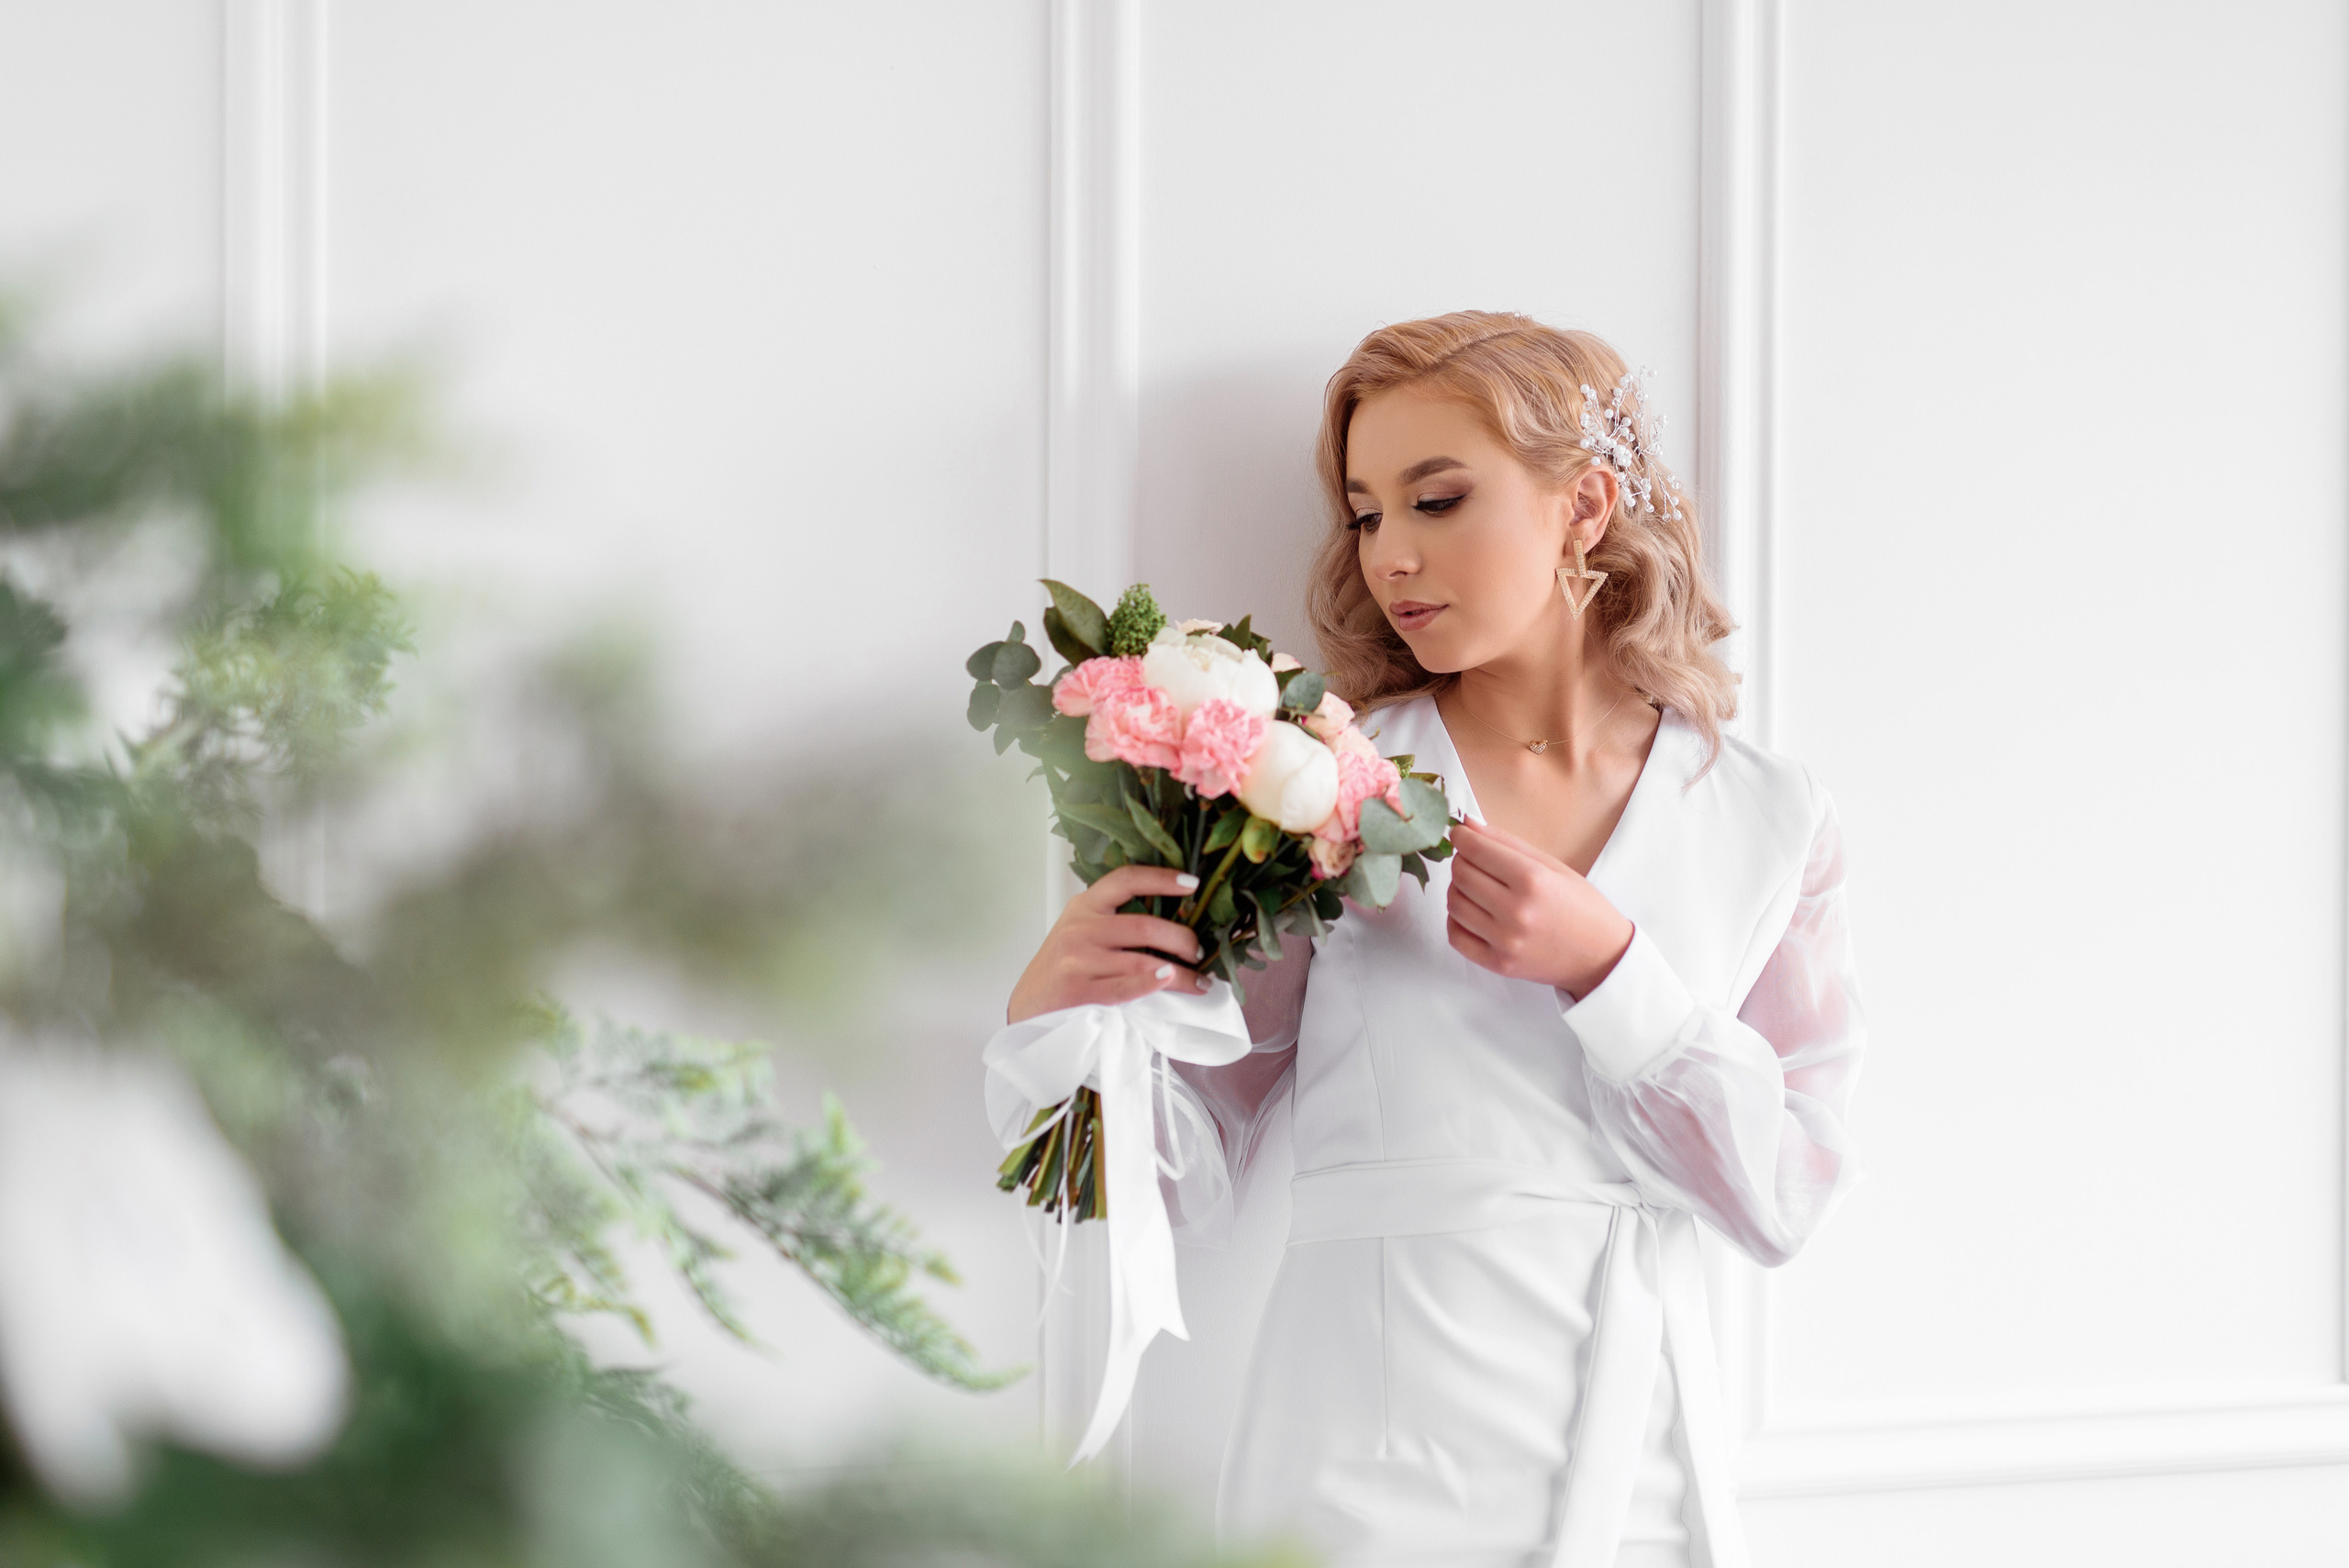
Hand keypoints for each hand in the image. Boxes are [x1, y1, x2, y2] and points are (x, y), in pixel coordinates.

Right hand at [1006, 865, 1212, 1023]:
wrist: (1028, 1006)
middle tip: (1199, 951)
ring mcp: (1077, 960)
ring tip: (1199, 980)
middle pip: (1144, 926)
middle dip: (1182, 940)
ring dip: (1181, 973)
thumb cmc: (1062, 968)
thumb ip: (1113, 920)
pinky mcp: (1078, 991)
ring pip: (1142, 961)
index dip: (1161, 878)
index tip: (1193, 883)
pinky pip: (1125, 987)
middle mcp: (1080, 928)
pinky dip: (1152, 984)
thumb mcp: (1080, 930)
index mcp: (1084, 906)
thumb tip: (1175, 921)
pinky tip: (1171, 981)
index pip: (1125, 880)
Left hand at [1445, 818, 1634, 997]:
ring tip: (1474, 885)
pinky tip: (1472, 911)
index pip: (1476, 850)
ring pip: (1454, 904)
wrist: (1601, 956)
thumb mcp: (1553, 866)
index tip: (1461, 833)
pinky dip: (1456, 920)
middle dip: (1461, 860)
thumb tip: (1468, 823)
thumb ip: (1508, 843)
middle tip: (1472, 859)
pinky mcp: (1498, 964)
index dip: (1462, 837)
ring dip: (1457, 889)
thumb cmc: (1581, 906)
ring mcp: (1505, 941)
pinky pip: (1456, 937)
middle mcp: (1516, 911)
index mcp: (1532, 880)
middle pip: (1462, 875)